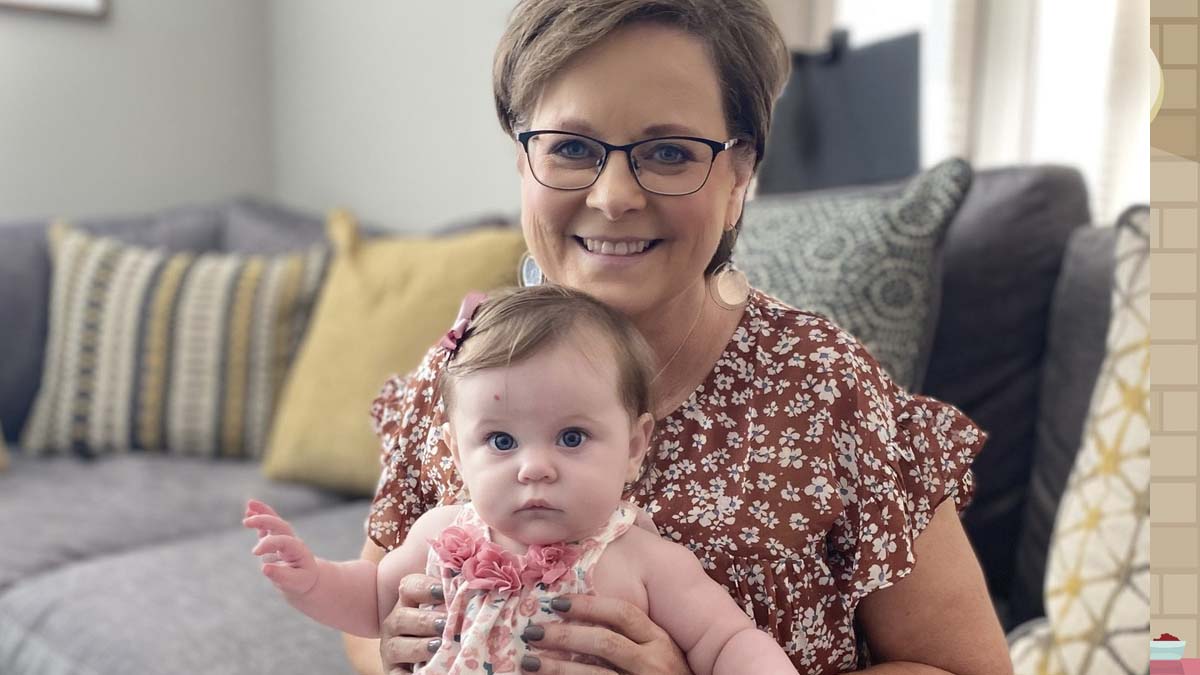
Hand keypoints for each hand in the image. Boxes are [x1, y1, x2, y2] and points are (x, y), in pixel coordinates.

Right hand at [242, 499, 317, 594]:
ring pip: (274, 521)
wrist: (308, 576)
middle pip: (280, 526)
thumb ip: (281, 576)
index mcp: (297, 550)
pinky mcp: (276, 538)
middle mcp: (291, 540)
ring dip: (263, 512)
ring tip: (249, 505)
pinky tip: (249, 511)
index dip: (269, 543)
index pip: (284, 541)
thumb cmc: (301, 580)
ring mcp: (284, 537)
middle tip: (246, 522)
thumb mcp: (294, 582)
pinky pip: (268, 525)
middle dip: (264, 521)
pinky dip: (260, 516)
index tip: (255, 552)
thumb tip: (264, 568)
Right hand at [379, 573, 447, 674]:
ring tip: (438, 647)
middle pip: (401, 616)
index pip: (409, 587)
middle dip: (424, 620)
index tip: (444, 592)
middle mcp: (395, 624)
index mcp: (408, 603)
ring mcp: (392, 649)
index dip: (425, 587)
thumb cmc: (444, 632)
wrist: (430, 663)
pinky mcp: (393, 672)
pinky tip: (429, 670)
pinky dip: (409, 674)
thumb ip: (455, 602)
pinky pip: (397, 674)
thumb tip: (478, 588)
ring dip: (418, 646)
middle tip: (446, 624)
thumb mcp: (445, 614)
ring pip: (396, 646)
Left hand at [520, 594, 690, 674]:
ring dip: (556, 667)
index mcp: (662, 642)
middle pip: (604, 641)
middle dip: (563, 635)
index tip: (555, 602)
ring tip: (528, 661)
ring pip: (594, 674)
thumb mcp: (662, 657)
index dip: (587, 605)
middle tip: (532, 631)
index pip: (623, 613)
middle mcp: (655, 663)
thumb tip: (581, 622)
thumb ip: (634, 639)